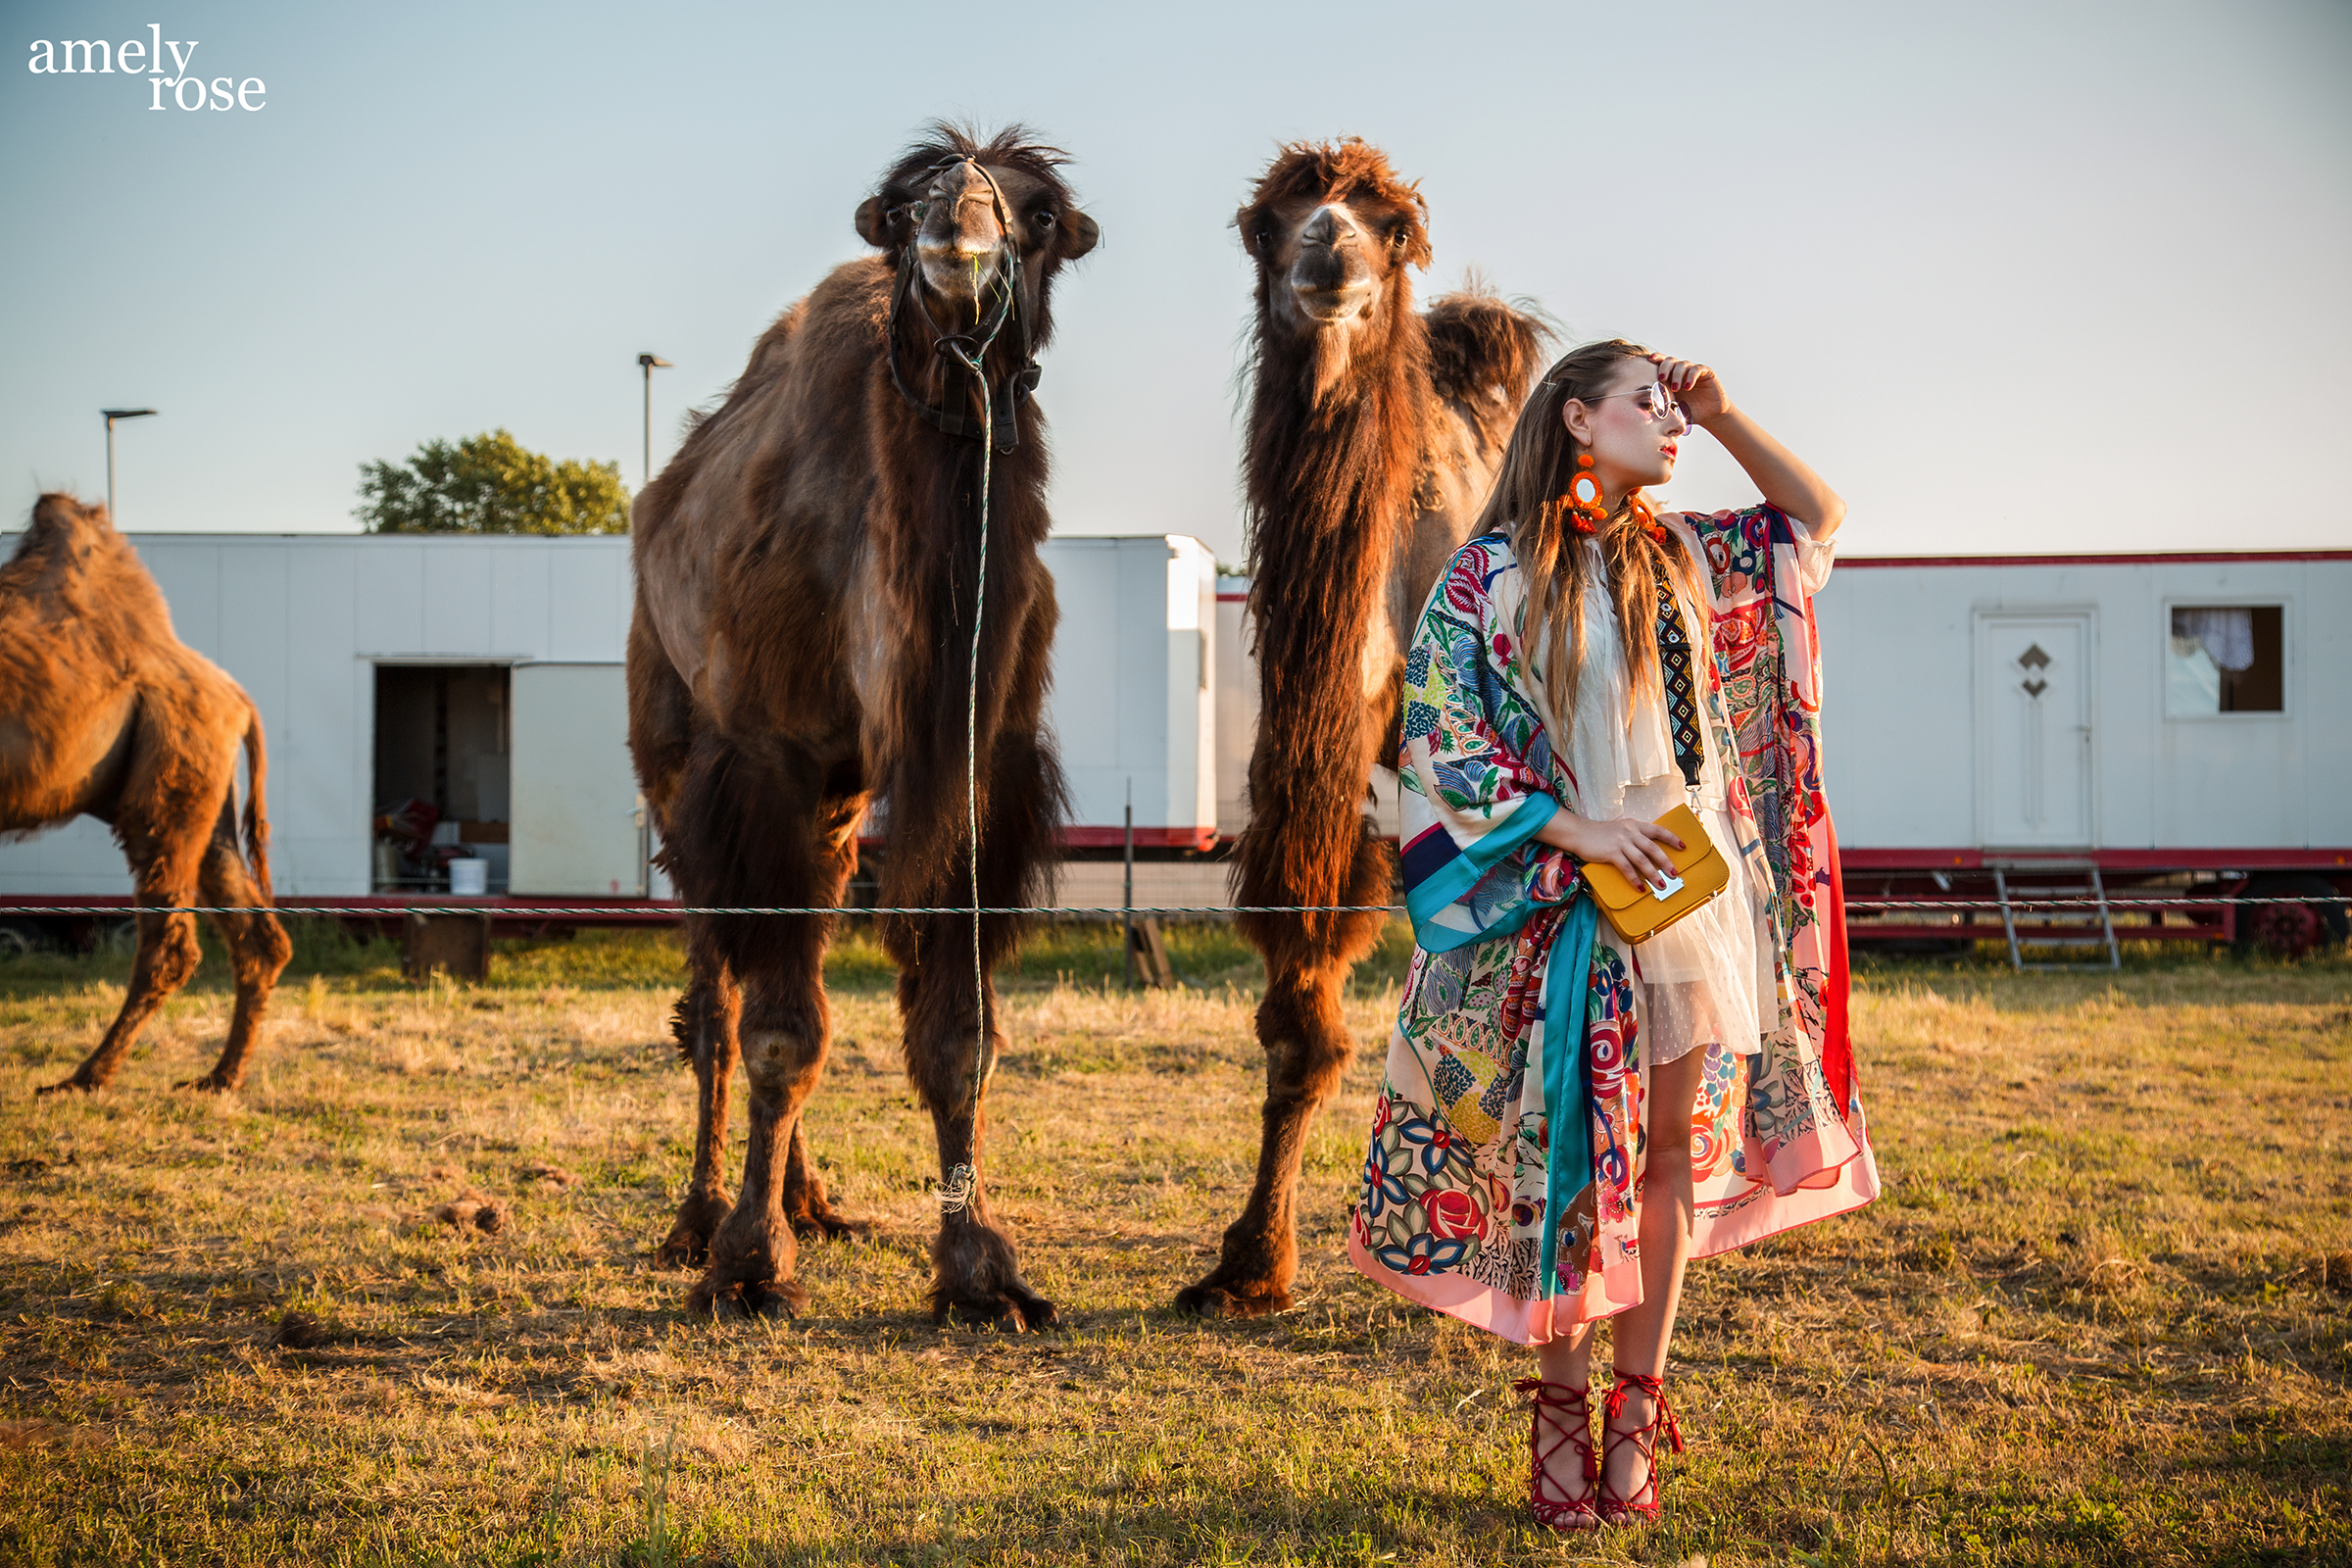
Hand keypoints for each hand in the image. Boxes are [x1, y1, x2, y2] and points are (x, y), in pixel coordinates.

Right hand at [1535, 809, 1683, 889]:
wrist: (1579, 833)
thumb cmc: (1599, 833)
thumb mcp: (1620, 829)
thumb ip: (1634, 836)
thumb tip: (1648, 851)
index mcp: (1634, 825)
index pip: (1658, 830)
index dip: (1672, 838)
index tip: (1682, 847)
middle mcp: (1630, 832)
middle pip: (1653, 848)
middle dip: (1666, 862)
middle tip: (1674, 873)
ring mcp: (1621, 842)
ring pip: (1643, 860)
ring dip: (1654, 874)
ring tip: (1661, 884)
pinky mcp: (1611, 853)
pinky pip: (1627, 868)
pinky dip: (1635, 879)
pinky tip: (1640, 888)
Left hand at [1649, 352, 1731, 427]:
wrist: (1709, 415)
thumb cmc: (1688, 411)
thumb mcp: (1671, 407)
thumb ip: (1660, 403)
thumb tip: (1641, 408)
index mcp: (1671, 376)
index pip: (1662, 363)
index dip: (1656, 358)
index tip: (1649, 359)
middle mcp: (1682, 370)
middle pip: (1670, 360)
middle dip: (1664, 368)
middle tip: (1661, 379)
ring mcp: (1693, 370)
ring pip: (1682, 364)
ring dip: (1677, 375)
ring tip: (1675, 389)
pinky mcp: (1706, 372)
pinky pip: (1697, 369)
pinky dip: (1691, 376)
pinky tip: (1688, 387)